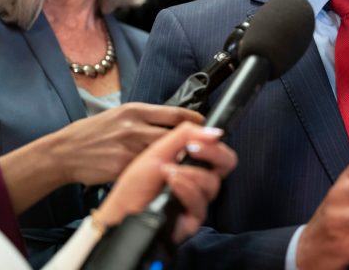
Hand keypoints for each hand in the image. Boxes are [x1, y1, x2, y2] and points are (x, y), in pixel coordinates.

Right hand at [47, 103, 203, 185]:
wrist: (64, 152)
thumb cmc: (92, 134)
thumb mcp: (120, 116)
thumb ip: (145, 119)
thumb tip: (173, 124)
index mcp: (135, 110)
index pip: (175, 113)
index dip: (196, 121)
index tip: (207, 127)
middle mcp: (134, 126)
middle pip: (175, 135)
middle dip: (192, 143)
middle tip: (204, 150)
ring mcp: (129, 148)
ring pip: (165, 153)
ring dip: (177, 160)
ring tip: (186, 164)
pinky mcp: (123, 167)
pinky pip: (148, 170)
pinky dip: (158, 173)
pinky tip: (163, 176)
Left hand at [94, 122, 236, 242]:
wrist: (121, 209)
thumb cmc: (137, 182)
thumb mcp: (158, 150)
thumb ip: (186, 135)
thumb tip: (216, 131)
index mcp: (195, 162)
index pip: (220, 150)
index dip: (215, 143)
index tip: (196, 140)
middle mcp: (201, 180)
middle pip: (227, 164)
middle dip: (213, 153)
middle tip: (193, 149)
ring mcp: (199, 199)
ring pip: (213, 183)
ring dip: (190, 173)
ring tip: (168, 171)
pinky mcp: (193, 218)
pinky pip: (201, 203)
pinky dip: (186, 189)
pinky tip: (171, 183)